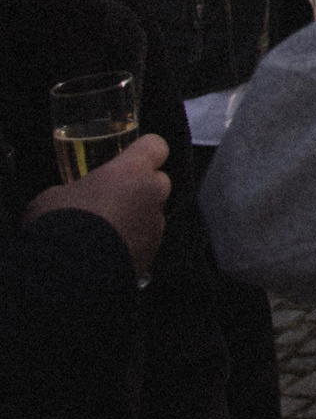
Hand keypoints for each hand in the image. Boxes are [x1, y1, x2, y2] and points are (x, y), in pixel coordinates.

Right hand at [23, 134, 169, 278]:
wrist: (66, 272)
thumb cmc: (59, 224)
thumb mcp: (53, 196)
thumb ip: (73, 188)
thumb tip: (70, 196)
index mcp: (131, 171)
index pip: (155, 146)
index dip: (144, 151)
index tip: (131, 157)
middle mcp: (152, 194)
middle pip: (158, 181)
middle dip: (140, 187)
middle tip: (112, 198)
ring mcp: (155, 225)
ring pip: (153, 212)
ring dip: (136, 217)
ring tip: (106, 230)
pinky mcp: (152, 252)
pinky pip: (147, 240)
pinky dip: (133, 242)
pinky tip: (108, 250)